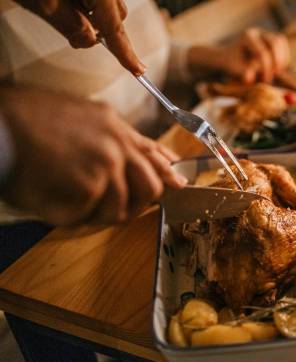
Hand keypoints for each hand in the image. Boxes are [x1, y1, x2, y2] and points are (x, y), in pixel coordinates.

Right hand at [0, 87, 185, 225]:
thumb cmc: (23, 121)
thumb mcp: (76, 116)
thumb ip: (108, 136)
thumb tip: (131, 156)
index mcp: (113, 125)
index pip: (152, 153)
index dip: (166, 172)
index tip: (177, 184)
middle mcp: (117, 144)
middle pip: (150, 187)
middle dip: (136, 204)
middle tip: (113, 208)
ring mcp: (106, 164)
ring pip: (121, 208)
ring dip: (98, 213)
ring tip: (73, 203)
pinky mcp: (90, 185)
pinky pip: (93, 215)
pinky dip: (75, 216)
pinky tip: (58, 203)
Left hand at [16, 0, 143, 74]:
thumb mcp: (43, 1)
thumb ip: (70, 25)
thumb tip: (89, 40)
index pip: (115, 28)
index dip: (126, 53)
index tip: (138, 70)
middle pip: (116, 12)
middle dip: (100, 26)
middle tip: (72, 29)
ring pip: (106, 1)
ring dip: (90, 10)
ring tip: (60, 2)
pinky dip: (84, 0)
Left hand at [188, 28, 289, 82]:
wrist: (230, 56)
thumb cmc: (233, 63)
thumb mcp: (235, 69)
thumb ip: (243, 72)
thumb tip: (250, 79)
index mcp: (247, 37)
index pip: (262, 52)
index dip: (266, 67)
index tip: (265, 80)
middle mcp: (257, 32)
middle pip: (275, 42)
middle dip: (277, 60)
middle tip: (275, 74)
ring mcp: (265, 33)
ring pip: (280, 41)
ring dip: (282, 57)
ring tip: (277, 71)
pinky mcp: (271, 38)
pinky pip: (283, 44)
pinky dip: (284, 55)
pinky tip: (278, 67)